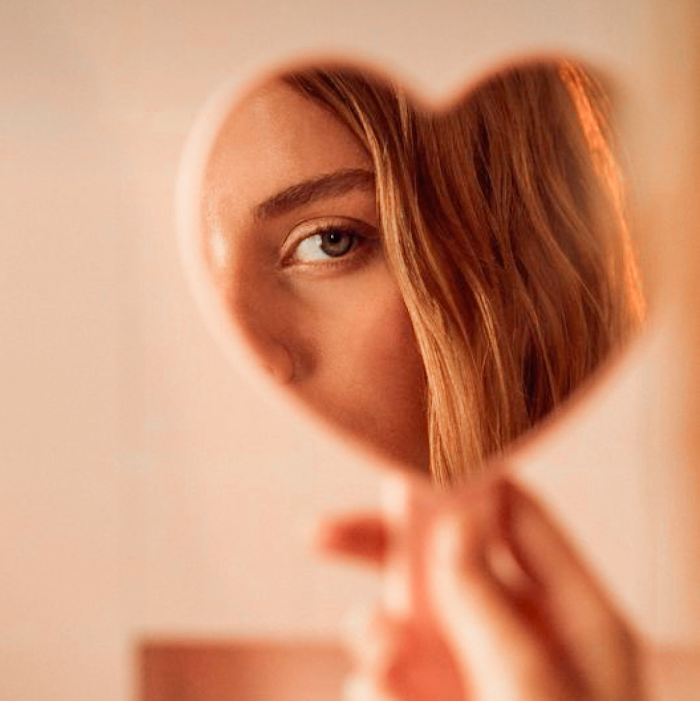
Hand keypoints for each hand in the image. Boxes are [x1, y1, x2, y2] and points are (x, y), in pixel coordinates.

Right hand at [315, 478, 647, 700]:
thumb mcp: (529, 690)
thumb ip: (489, 603)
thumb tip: (455, 518)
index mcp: (573, 617)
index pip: (516, 516)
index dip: (464, 482)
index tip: (405, 463)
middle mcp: (523, 634)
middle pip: (447, 558)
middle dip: (385, 548)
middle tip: (321, 536)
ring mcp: (476, 672)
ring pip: (410, 616)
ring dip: (376, 628)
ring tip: (374, 653)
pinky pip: (392, 672)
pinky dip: (378, 679)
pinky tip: (380, 694)